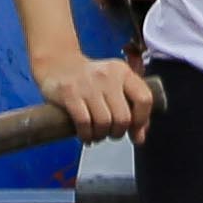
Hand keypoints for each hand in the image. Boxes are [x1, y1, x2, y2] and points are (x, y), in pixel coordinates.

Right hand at [36, 53, 156, 138]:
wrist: (58, 64)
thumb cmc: (91, 80)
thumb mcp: (115, 86)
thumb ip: (131, 109)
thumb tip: (139, 138)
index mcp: (123, 72)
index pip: (144, 99)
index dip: (141, 121)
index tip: (134, 131)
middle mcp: (108, 75)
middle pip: (123, 117)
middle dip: (118, 132)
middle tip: (111, 133)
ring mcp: (88, 84)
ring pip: (104, 122)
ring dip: (101, 135)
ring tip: (97, 134)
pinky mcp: (69, 93)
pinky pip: (84, 123)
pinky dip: (86, 135)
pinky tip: (85, 136)